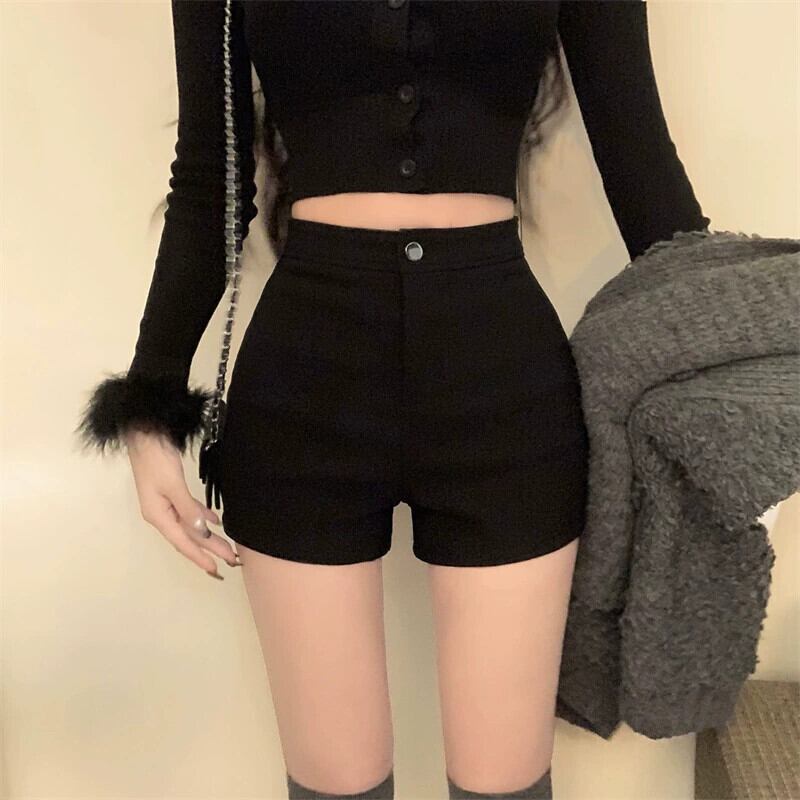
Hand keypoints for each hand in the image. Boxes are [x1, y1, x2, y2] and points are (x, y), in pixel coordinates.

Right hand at [123, 429, 240, 579]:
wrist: (144, 434)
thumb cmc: (156, 458)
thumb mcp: (173, 485)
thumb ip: (188, 510)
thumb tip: (202, 533)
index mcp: (158, 516)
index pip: (183, 542)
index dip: (200, 557)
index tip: (216, 570)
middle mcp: (161, 514)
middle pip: (189, 536)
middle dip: (210, 550)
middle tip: (231, 561)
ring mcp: (165, 503)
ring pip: (191, 525)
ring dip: (209, 536)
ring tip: (227, 547)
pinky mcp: (170, 492)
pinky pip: (189, 510)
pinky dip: (203, 516)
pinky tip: (215, 521)